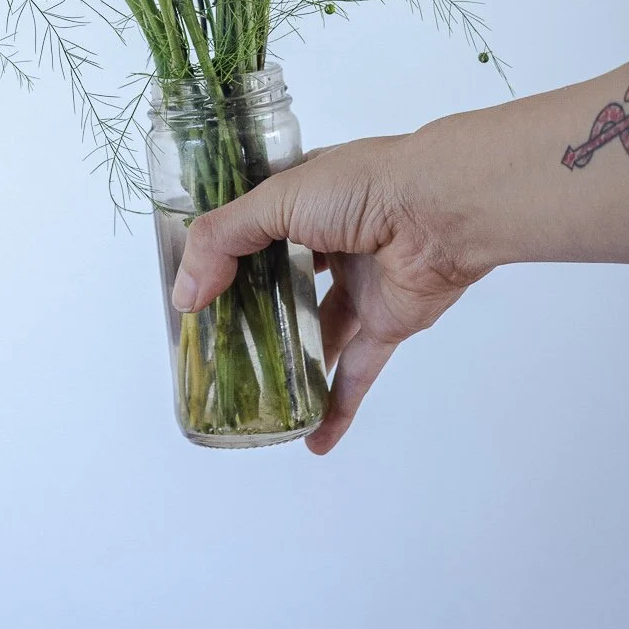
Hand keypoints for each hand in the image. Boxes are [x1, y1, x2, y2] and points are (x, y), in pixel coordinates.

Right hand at [172, 133, 484, 452]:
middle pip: (281, 283)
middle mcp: (330, 239)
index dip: (222, 258)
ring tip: (253, 396)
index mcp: (304, 197)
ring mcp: (360, 283)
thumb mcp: (277, 198)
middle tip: (213, 351)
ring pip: (318, 332)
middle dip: (249, 314)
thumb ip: (224, 241)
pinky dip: (338, 405)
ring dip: (290, 363)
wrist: (442, 211)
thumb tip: (185, 296)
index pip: (252, 229)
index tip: (190, 295)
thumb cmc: (361, 188)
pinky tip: (313, 439)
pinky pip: (358, 370)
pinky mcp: (388, 322)